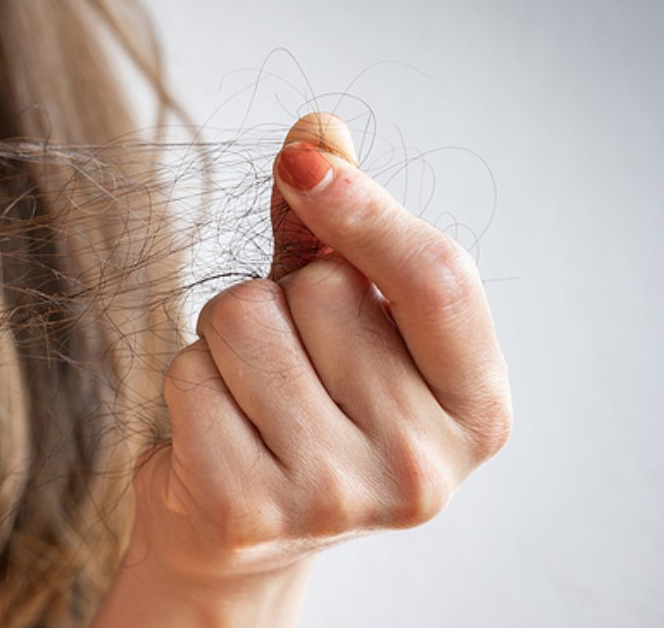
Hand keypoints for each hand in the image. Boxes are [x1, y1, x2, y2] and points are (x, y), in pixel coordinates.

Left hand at [101, 136, 511, 623]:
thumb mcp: (338, 321)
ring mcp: (338, 498)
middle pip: (322, 288)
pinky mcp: (249, 511)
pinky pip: (190, 373)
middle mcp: (422, 466)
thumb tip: (320, 129)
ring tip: (246, 396)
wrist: (234, 535)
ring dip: (224, 339)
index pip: (439, 279)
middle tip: (286, 367)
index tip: (305, 162)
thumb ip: (335, 230)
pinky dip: (186, 384)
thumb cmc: (300, 405)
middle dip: (282, 298)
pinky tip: (212, 433)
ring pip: (244, 320)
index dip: (368, 208)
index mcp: (477, 410)